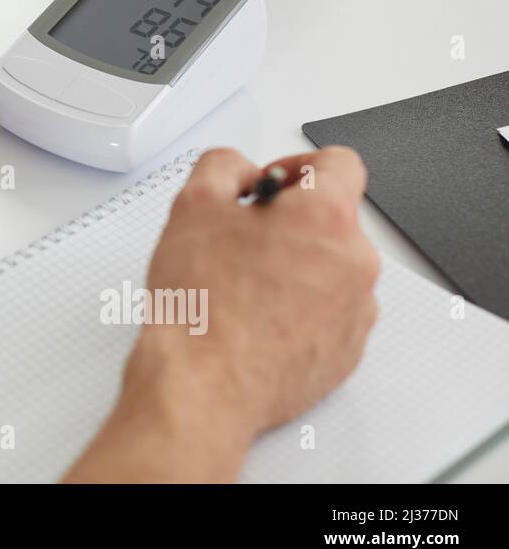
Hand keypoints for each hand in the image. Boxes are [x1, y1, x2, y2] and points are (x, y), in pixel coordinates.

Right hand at [67, 146, 379, 481]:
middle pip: (332, 219)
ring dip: (295, 265)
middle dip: (289, 221)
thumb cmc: (201, 306)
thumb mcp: (192, 206)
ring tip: (241, 286)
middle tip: (238, 239)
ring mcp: (356, 313)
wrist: (203, 385)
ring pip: (331, 268)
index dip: (297, 164)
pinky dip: (299, 308)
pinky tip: (254, 318)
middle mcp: (355, 264)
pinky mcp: (346, 353)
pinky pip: (329, 313)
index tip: (270, 184)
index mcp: (326, 219)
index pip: (339, 163)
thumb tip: (240, 172)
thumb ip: (222, 165)